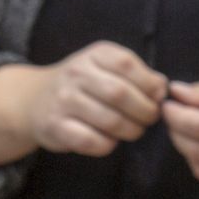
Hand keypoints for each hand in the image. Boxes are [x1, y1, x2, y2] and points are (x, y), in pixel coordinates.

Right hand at [20, 41, 167, 156]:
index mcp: (94, 54)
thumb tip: (163, 89)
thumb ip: (135, 75)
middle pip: (120, 94)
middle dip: (144, 111)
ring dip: (130, 130)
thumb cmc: (82, 85)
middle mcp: (76, 73)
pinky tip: (111, 141)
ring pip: (109, 120)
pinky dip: (108, 144)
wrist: (34, 100)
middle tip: (149, 119)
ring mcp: (63, 100)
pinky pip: (90, 141)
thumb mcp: (106, 68)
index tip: (157, 98)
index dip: (149, 84)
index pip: (127, 64)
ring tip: (134, 131)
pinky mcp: (55, 126)